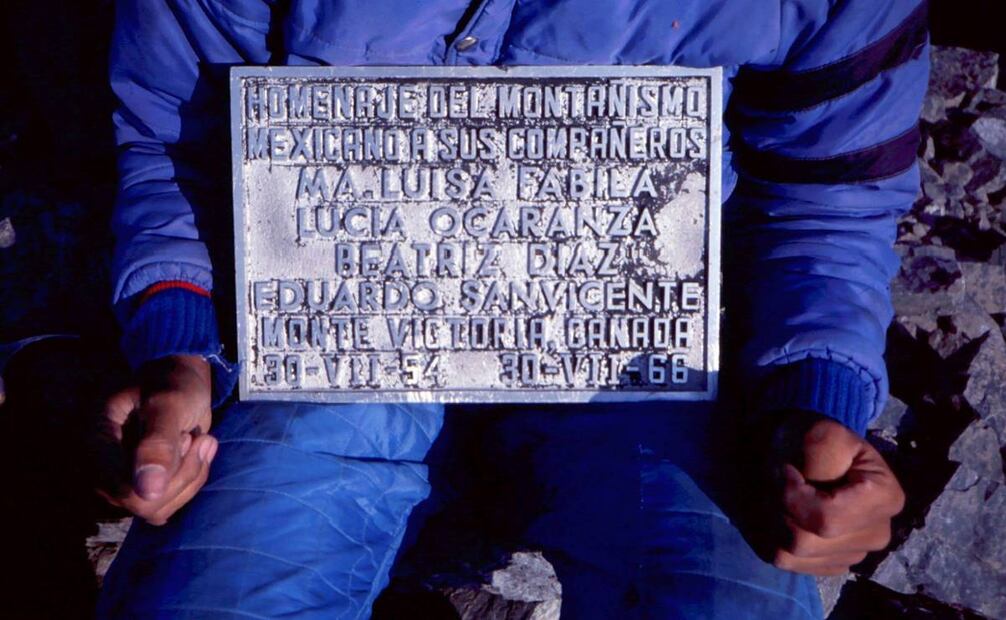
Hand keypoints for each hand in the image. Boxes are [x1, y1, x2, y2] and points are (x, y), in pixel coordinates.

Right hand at [93, 354, 216, 524]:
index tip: (186, 438)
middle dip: (182, 473)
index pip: (126, 492)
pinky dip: (192, 479)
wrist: (182, 379)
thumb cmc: (172, 383)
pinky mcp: (143, 485)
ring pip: (160, 508)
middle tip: (195, 438)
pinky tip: (198, 452)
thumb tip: (147, 494)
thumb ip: (157, 445)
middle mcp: (103, 468)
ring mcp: (123, 479)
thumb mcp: (167, 405)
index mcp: (96, 444)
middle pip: (145, 505)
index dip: (166, 479)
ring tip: (200, 440)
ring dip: (191, 475)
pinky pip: (170, 503)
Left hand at [766, 411, 904, 575]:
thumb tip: (797, 489)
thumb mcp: (819, 433)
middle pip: (805, 541)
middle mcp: (876, 534)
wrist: (810, 452)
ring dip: (771, 523)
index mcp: (884, 498)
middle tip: (775, 483)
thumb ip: (815, 459)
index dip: (792, 498)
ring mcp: (856, 553)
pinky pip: (788, 562)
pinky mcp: (832, 563)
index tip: (786, 471)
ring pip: (793, 554)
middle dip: (776, 510)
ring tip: (777, 497)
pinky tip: (782, 515)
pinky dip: (773, 538)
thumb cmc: (816, 441)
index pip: (826, 519)